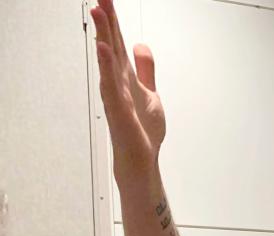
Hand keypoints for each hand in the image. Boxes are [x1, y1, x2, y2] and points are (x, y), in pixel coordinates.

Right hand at [91, 0, 165, 176]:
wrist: (142, 158)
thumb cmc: (142, 129)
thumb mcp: (150, 92)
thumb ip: (145, 69)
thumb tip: (140, 45)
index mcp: (125, 76)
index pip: (117, 43)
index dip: (114, 21)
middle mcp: (117, 82)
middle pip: (111, 45)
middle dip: (107, 21)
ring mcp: (116, 94)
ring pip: (108, 60)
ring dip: (103, 36)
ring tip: (99, 12)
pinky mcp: (118, 109)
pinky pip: (111, 84)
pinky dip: (107, 66)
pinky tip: (104, 49)